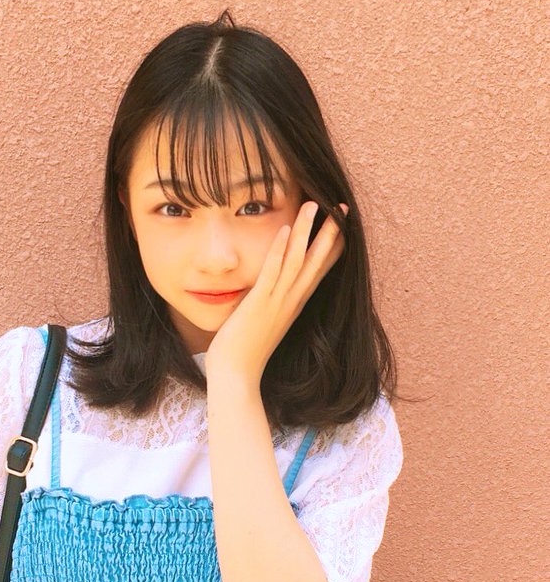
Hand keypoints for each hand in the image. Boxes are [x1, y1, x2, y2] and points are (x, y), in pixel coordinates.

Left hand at [205, 201, 348, 383]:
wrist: (237, 376)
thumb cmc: (245, 351)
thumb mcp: (264, 322)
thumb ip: (269, 305)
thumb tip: (268, 294)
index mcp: (294, 304)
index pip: (319, 270)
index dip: (333, 247)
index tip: (343, 225)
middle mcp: (291, 301)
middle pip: (317, 261)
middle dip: (330, 233)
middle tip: (343, 208)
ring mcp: (277, 302)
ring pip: (298, 260)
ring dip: (307, 232)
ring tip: (314, 204)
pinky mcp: (259, 304)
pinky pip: (272, 273)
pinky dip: (280, 251)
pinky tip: (284, 230)